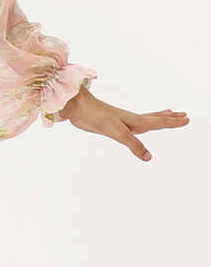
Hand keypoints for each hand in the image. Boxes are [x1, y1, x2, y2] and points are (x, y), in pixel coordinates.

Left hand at [58, 85, 188, 161]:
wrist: (79, 109)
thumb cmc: (98, 117)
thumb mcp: (118, 133)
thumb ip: (133, 145)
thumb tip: (148, 158)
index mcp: (136, 121)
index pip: (159, 122)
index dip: (173, 122)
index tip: (187, 119)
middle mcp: (132, 120)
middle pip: (156, 118)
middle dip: (170, 118)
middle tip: (184, 115)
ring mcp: (123, 122)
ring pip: (146, 120)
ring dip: (158, 117)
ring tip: (168, 113)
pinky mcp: (114, 125)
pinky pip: (133, 126)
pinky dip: (141, 125)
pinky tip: (136, 127)